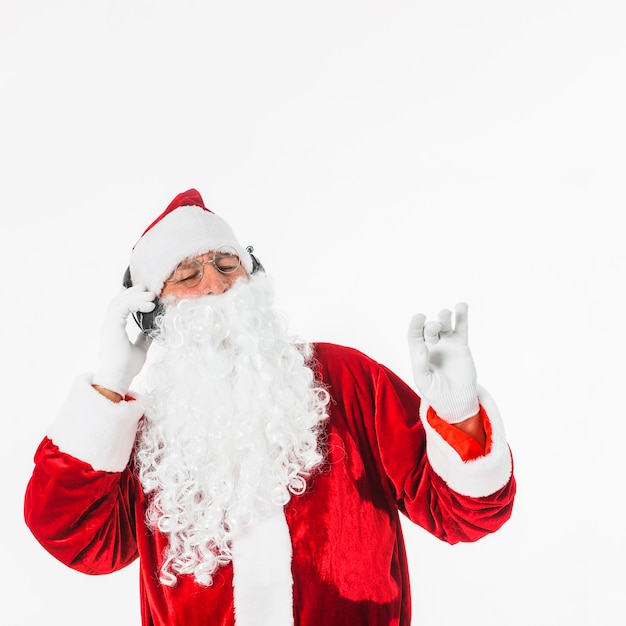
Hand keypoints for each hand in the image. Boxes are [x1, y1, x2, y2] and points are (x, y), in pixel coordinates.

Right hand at [92, 285, 155, 396]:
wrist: (119, 376)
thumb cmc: (127, 367)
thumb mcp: (140, 349)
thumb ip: (143, 339)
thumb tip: (151, 330)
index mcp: (113, 329)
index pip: (118, 308)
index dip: (128, 298)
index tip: (140, 291)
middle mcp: (109, 325)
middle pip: (118, 301)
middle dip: (133, 292)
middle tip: (146, 288)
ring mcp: (109, 324)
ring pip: (121, 301)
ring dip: (137, 296)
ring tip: (152, 296)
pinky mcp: (113, 324)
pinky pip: (125, 306)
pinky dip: (137, 303)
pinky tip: (150, 305)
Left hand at [407, 302, 478, 422]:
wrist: (456, 400)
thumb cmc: (435, 392)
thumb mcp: (423, 380)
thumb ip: (420, 364)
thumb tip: (421, 346)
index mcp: (418, 352)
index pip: (414, 334)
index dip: (415, 324)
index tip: (419, 317)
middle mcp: (431, 345)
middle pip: (430, 328)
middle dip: (432, 325)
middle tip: (436, 327)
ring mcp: (447, 343)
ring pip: (444, 324)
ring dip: (444, 316)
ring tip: (446, 313)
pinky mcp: (461, 345)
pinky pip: (461, 328)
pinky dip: (462, 316)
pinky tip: (462, 306)